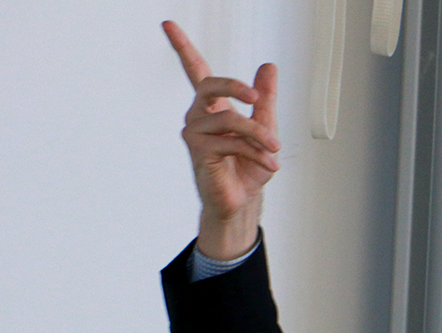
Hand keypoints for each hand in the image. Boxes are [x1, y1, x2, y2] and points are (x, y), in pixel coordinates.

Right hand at [163, 20, 280, 260]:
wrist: (242, 200)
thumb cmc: (247, 167)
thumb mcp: (265, 128)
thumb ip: (265, 99)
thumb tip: (268, 67)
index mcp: (213, 106)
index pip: (194, 70)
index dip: (181, 46)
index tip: (167, 24)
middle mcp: (198, 115)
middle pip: (210, 84)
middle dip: (235, 86)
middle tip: (255, 95)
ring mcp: (195, 132)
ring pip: (230, 118)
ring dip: (259, 134)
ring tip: (274, 149)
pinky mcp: (199, 151)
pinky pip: (231, 142)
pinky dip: (255, 152)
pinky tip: (267, 163)